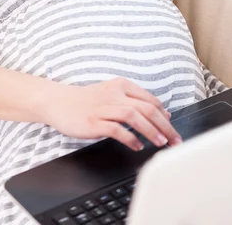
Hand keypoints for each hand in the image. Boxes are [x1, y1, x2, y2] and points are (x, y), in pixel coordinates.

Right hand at [43, 77, 181, 151]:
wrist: (58, 102)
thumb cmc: (86, 100)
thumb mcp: (110, 93)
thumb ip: (132, 100)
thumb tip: (158, 114)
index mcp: (121, 85)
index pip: (150, 100)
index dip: (164, 114)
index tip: (172, 127)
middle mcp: (114, 94)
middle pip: (146, 108)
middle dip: (164, 125)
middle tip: (174, 140)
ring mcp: (103, 108)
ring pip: (134, 117)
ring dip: (151, 131)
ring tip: (160, 142)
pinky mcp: (94, 122)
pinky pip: (116, 130)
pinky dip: (130, 138)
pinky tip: (137, 146)